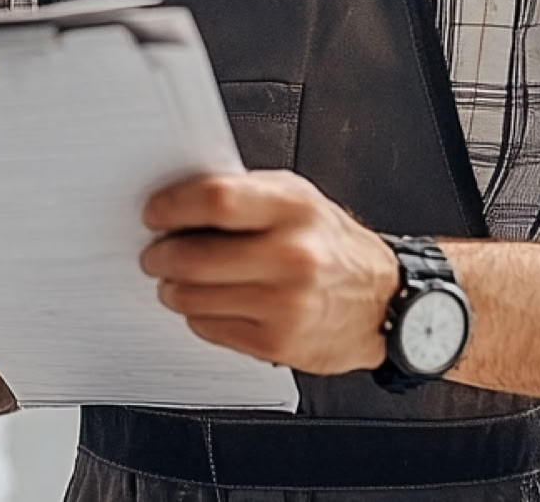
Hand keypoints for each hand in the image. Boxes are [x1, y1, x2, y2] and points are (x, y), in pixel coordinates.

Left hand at [141, 170, 400, 375]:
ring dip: (172, 288)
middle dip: (160, 255)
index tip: (153, 213)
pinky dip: (198, 315)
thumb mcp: (297, 199)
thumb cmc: (331, 245)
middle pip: (194, 256)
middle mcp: (293, 255)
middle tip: (155, 253)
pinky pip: (210, 328)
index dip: (172, 206)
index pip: (216, 200)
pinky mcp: (279, 343)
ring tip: (176, 280)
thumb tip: (178, 203)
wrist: (385, 302)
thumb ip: (244, 196)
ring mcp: (286, 304)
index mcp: (294, 208)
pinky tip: (211, 303)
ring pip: (193, 297)